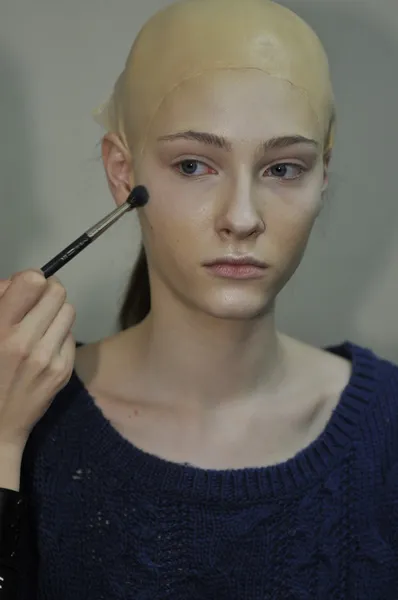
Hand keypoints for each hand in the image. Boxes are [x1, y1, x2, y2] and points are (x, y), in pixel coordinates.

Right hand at [0, 270, 75, 447]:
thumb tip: (18, 281)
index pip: (32, 282)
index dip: (31, 279)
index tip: (25, 288)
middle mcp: (25, 342)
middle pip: (57, 292)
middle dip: (47, 292)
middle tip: (36, 303)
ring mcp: (48, 358)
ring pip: (69, 310)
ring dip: (56, 312)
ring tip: (40, 325)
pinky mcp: (63, 371)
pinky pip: (71, 335)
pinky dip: (59, 334)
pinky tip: (44, 346)